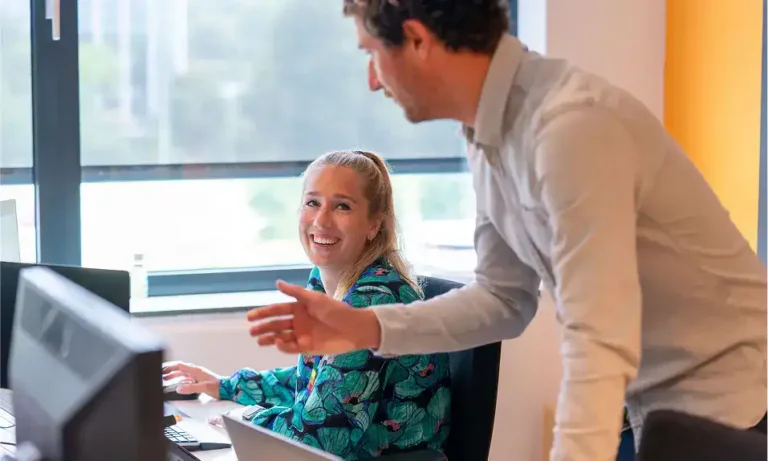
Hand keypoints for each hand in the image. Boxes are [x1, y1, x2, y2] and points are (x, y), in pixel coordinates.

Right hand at [162, 361, 222, 398]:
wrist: (227, 389)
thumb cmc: (218, 386)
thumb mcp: (203, 387)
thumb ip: (191, 388)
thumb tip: (179, 388)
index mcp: (196, 370)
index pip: (180, 366)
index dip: (170, 367)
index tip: (162, 370)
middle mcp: (196, 371)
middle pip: (180, 369)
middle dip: (170, 371)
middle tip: (161, 375)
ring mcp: (197, 376)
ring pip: (183, 374)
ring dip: (174, 376)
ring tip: (166, 379)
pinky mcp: (199, 381)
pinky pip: (187, 379)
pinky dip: (180, 380)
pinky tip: (177, 384)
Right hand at [247, 280, 381, 354]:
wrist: (354, 327)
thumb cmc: (336, 310)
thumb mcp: (315, 299)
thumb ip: (296, 292)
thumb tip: (276, 283)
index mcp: (299, 308)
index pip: (277, 310)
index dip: (264, 313)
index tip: (250, 316)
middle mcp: (298, 322)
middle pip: (276, 324)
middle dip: (263, 327)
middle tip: (251, 330)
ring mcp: (302, 335)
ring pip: (281, 337)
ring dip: (269, 338)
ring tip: (258, 340)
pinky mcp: (307, 348)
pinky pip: (291, 348)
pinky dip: (283, 346)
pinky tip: (278, 342)